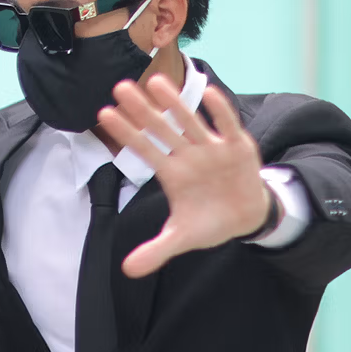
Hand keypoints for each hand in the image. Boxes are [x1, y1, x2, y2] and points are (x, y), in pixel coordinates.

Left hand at [97, 73, 271, 278]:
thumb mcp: (182, 238)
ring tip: (156, 81)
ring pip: (190, 122)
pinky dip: (220, 111)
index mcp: (172, 173)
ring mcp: (212, 149)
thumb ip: (156, 250)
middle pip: (161, 129)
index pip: (143, 149)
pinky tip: (209, 93)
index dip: (126, 133)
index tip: (103, 114)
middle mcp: (188, 156)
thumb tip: (128, 271)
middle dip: (142, 110)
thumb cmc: (209, 221)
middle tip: (120, 86)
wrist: (247, 217)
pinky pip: (228, 126)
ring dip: (175, 103)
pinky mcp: (238, 148)